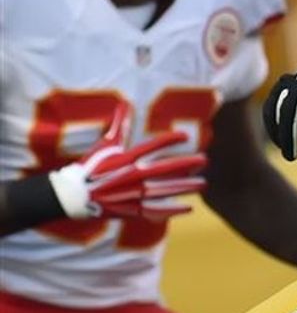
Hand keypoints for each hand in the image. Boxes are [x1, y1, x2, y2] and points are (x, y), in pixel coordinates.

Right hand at [48, 113, 206, 220]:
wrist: (75, 195)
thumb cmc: (92, 167)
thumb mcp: (105, 145)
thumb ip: (118, 125)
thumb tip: (125, 102)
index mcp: (124, 159)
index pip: (150, 146)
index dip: (169, 140)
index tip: (185, 136)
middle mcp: (131, 175)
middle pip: (163, 169)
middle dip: (185, 165)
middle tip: (204, 161)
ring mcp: (132, 194)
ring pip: (164, 190)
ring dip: (185, 187)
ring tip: (203, 184)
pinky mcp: (132, 209)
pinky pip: (156, 210)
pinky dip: (172, 210)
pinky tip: (189, 207)